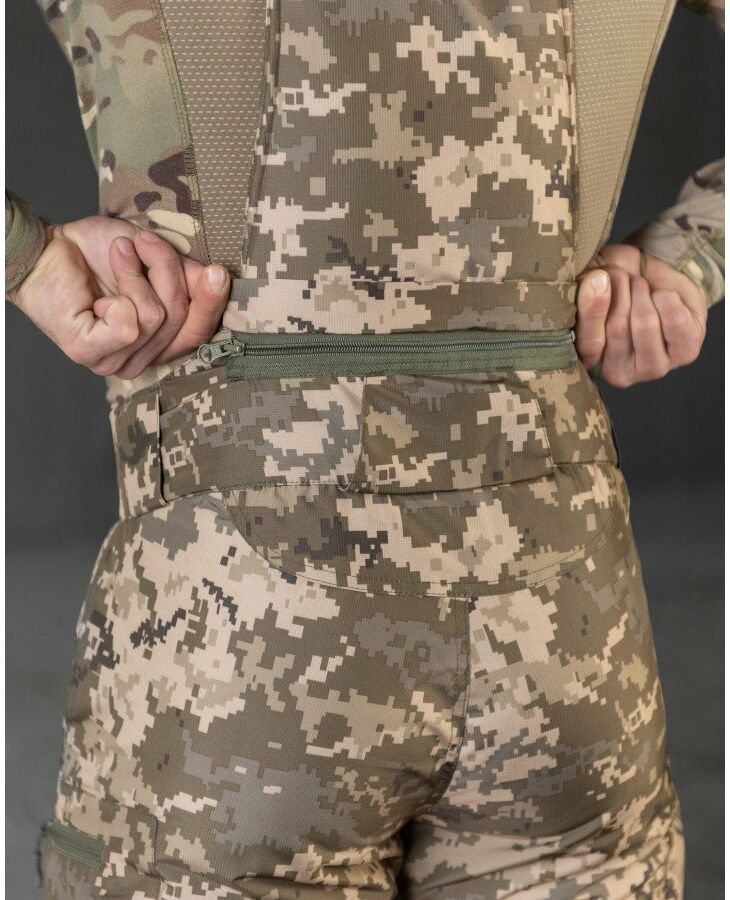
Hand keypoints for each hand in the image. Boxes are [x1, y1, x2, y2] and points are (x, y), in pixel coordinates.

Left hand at [9, 216, 229, 377]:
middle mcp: (139, 360)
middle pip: (180, 320)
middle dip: (166, 271)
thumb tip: (216, 281)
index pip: (198, 334)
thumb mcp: (154, 259)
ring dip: (135, 274)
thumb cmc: (98, 254)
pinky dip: (118, 293)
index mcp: (157, 344)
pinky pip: (128, 325)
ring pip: (154, 317)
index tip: (218, 272)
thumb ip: (186, 275)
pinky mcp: (89, 353)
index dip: (211, 304)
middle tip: (143, 242)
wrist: (46, 247)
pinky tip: (99, 291)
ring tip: (117, 254)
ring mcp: (113, 362)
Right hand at [575, 244, 706, 386]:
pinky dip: (668, 298)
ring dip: (642, 293)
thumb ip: (584, 286)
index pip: (588, 343)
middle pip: (617, 328)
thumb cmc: (618, 286)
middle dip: (621, 290)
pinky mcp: (685, 354)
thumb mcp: (592, 281)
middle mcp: (617, 372)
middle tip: (621, 276)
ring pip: (646, 324)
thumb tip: (596, 282)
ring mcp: (652, 368)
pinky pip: (675, 320)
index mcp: (587, 360)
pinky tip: (662, 298)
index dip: (593, 310)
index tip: (598, 277)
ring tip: (640, 286)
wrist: (659, 280)